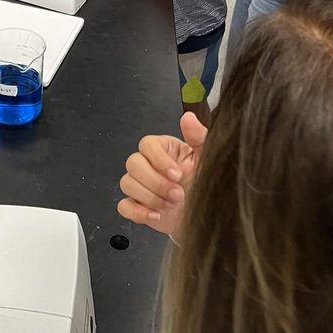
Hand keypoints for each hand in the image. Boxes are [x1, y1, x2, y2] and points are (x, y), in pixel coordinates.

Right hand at [117, 112, 207, 238]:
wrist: (209, 214)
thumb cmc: (207, 185)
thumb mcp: (208, 160)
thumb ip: (199, 137)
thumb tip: (188, 118)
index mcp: (164, 150)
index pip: (147, 144)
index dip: (158, 159)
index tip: (177, 174)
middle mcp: (150, 166)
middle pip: (133, 163)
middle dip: (155, 182)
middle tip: (177, 193)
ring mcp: (141, 186)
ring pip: (127, 183)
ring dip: (150, 197)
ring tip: (171, 204)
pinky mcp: (138, 206)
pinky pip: (124, 206)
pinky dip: (139, 212)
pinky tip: (157, 215)